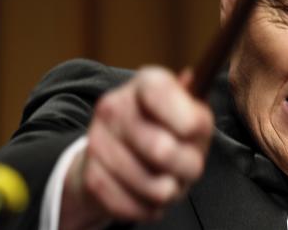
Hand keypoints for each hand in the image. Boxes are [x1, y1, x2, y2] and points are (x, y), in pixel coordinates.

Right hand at [59, 66, 212, 229]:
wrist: (117, 152)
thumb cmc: (166, 128)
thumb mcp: (189, 113)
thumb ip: (195, 107)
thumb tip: (191, 80)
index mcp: (145, 83)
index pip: (162, 93)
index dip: (186, 119)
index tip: (194, 131)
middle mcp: (115, 107)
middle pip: (163, 150)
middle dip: (188, 167)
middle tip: (189, 166)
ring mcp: (98, 142)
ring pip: (155, 187)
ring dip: (171, 191)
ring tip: (169, 179)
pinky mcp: (91, 178)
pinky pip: (136, 207)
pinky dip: (151, 207)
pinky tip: (150, 193)